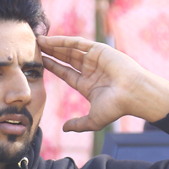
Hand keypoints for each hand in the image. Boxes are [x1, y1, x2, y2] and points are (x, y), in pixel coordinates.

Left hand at [37, 36, 168, 131]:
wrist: (133, 94)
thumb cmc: (117, 107)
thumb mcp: (93, 120)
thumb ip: (78, 124)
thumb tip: (64, 129)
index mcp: (88, 84)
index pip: (66, 73)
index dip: (53, 67)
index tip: (40, 62)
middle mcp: (91, 70)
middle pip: (66, 59)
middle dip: (51, 53)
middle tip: (35, 48)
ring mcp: (95, 59)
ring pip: (70, 49)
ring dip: (54, 45)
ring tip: (38, 41)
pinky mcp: (99, 50)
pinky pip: (78, 43)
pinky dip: (63, 40)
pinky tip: (50, 40)